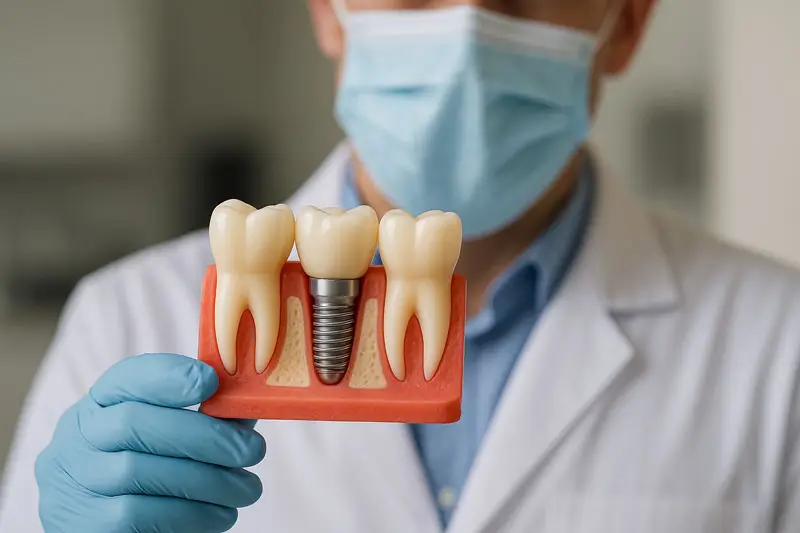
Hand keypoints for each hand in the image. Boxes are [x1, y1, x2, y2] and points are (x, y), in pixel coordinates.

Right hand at [35, 354, 265, 532]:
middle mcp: (77, 437)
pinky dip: (190, 514)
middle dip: (204, 435)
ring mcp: (75, 481)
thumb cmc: (153, 468)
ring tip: (247, 489)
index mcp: (101, 403)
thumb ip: (207, 415)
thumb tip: (250, 402)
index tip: (212, 381)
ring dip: (207, 481)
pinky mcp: (85, 523)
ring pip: (139, 472)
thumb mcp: (169, 432)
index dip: (168, 376)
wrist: (110, 525)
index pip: (125, 377)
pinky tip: (221, 514)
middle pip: (133, 423)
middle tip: (253, 450)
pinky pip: (140, 515)